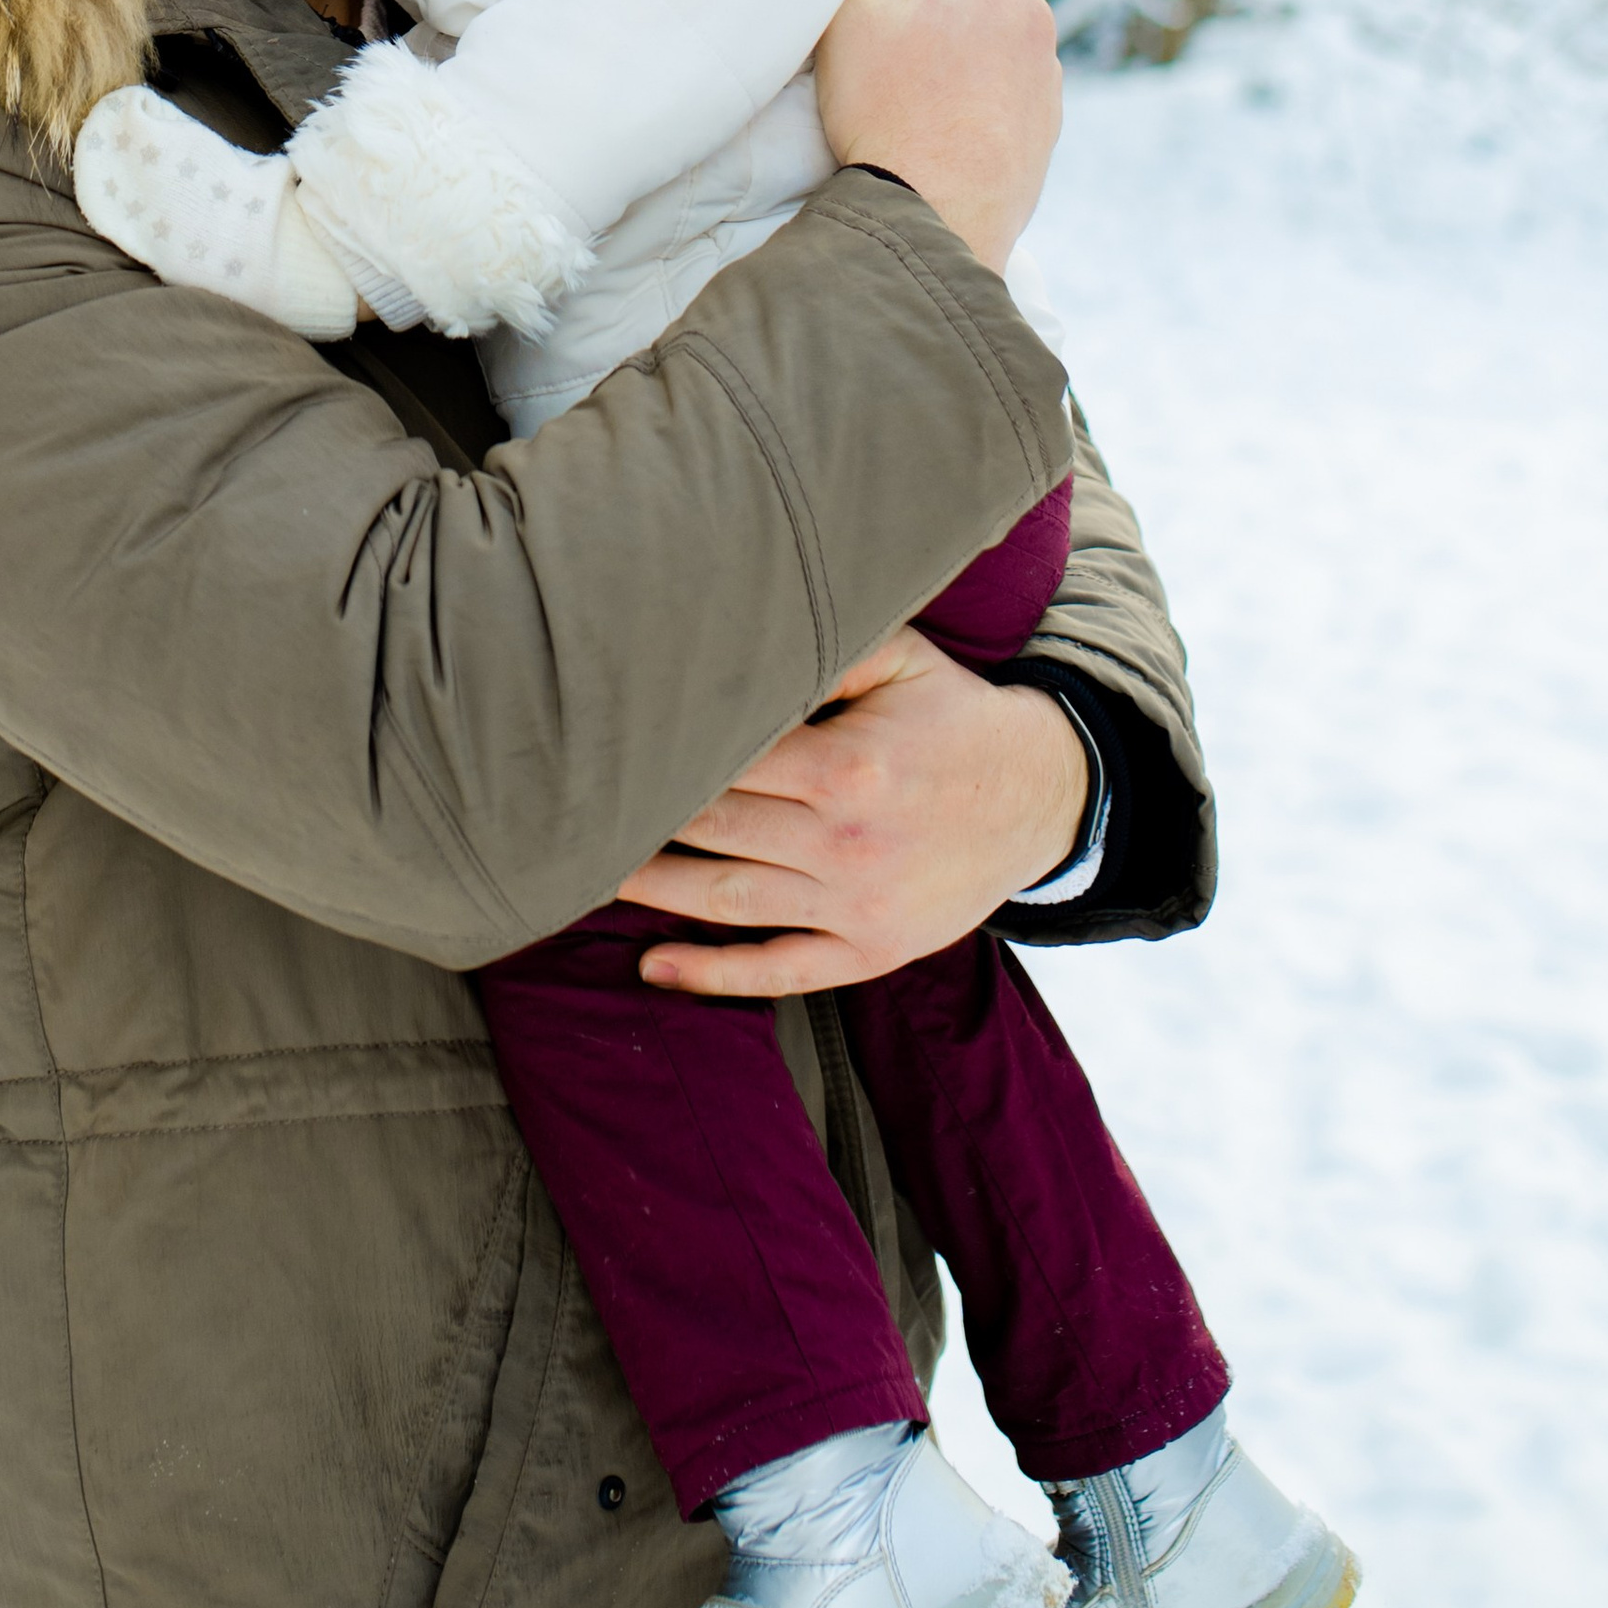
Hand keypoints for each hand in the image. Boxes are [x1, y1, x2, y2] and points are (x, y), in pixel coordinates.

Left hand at [616, 629, 1090, 995]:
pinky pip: (781, 970)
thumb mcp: (901, 659)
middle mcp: (845, 840)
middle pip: (711, 829)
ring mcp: (856, 904)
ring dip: (651, 891)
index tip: (600, 738)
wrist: (1043, 797)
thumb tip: (735, 633)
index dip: (659, 750)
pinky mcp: (869, 951)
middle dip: (637, 817)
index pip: (725, 759)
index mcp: (845, 765)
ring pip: (728, 901)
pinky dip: (713, 975)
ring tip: (582, 874)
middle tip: (565, 804)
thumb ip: (824, 646)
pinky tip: (653, 966)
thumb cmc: (952, 716)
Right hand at [813, 0, 1060, 275]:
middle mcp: (1031, 8)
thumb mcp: (856, 13)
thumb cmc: (883, 112)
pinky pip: (1024, 58)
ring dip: (982, 0)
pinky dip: (994, 55)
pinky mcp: (1048, 110)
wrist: (934, 220)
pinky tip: (952, 86)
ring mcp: (1046, 63)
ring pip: (1018, 2)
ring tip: (930, 35)